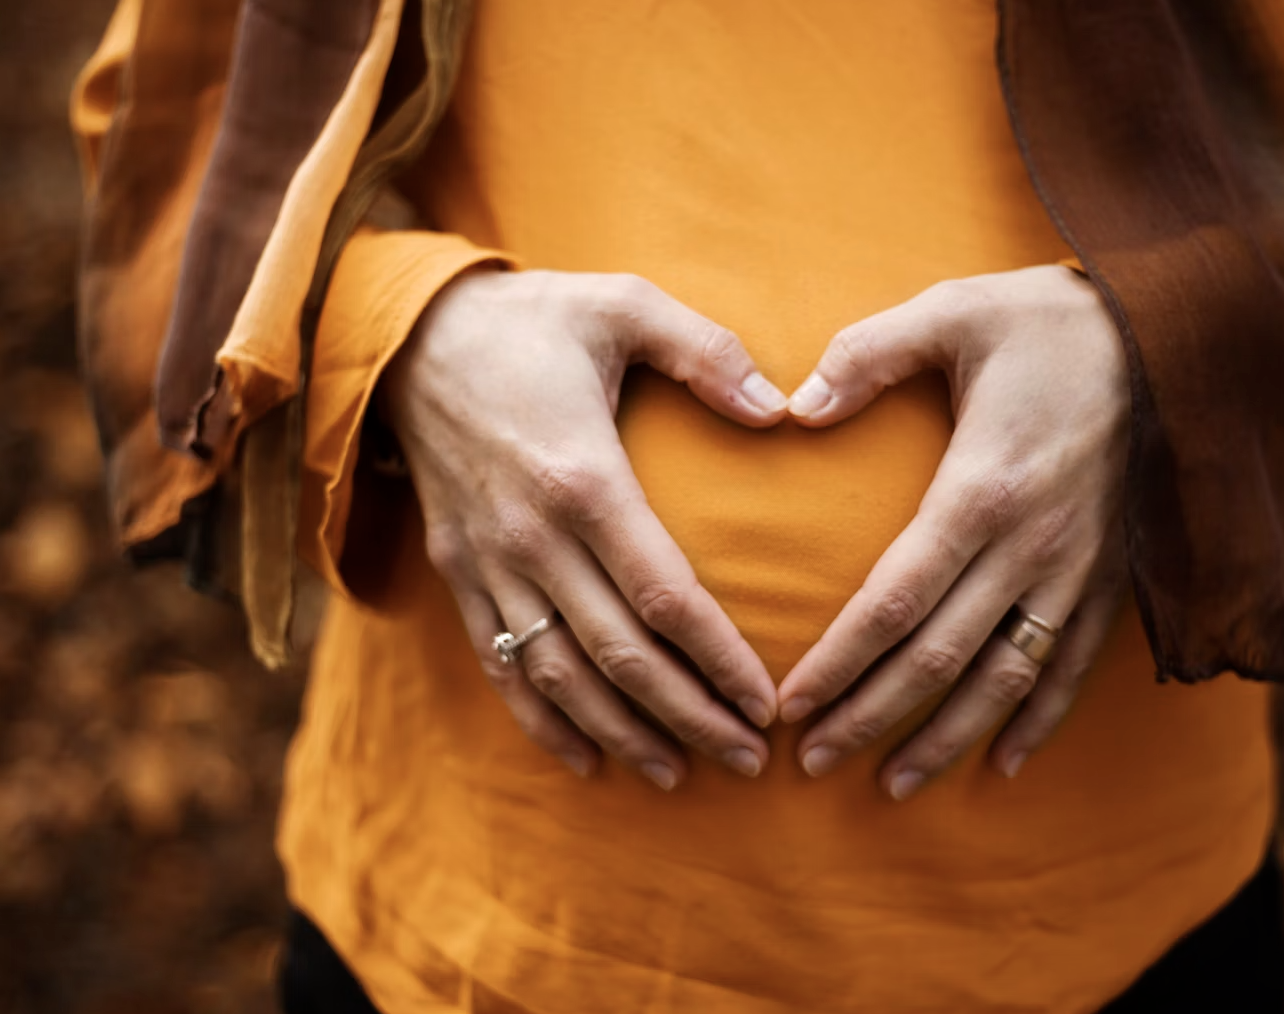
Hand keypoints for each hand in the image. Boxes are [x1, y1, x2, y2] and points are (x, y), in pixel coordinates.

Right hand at [383, 269, 788, 788]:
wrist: (409, 335)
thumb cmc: (533, 320)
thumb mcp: (623, 303)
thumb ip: (707, 351)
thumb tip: (782, 411)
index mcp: (583, 478)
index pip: (664, 597)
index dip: (719, 659)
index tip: (768, 701)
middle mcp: (532, 537)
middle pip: (619, 657)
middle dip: (689, 717)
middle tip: (749, 759)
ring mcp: (489, 563)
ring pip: (559, 677)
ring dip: (622, 734)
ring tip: (680, 774)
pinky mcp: (459, 573)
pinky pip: (499, 665)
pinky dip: (541, 721)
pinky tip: (585, 761)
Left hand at [775, 265, 1130, 798]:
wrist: (1179, 332)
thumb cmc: (1050, 321)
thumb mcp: (952, 311)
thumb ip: (866, 354)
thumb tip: (793, 405)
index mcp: (982, 489)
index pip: (896, 602)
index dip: (840, 661)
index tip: (792, 705)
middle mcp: (1032, 546)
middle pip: (940, 658)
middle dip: (872, 716)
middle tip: (812, 763)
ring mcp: (1079, 570)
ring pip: (1006, 679)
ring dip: (947, 737)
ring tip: (893, 785)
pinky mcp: (1113, 577)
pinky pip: (1074, 666)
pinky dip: (1039, 720)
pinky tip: (1003, 764)